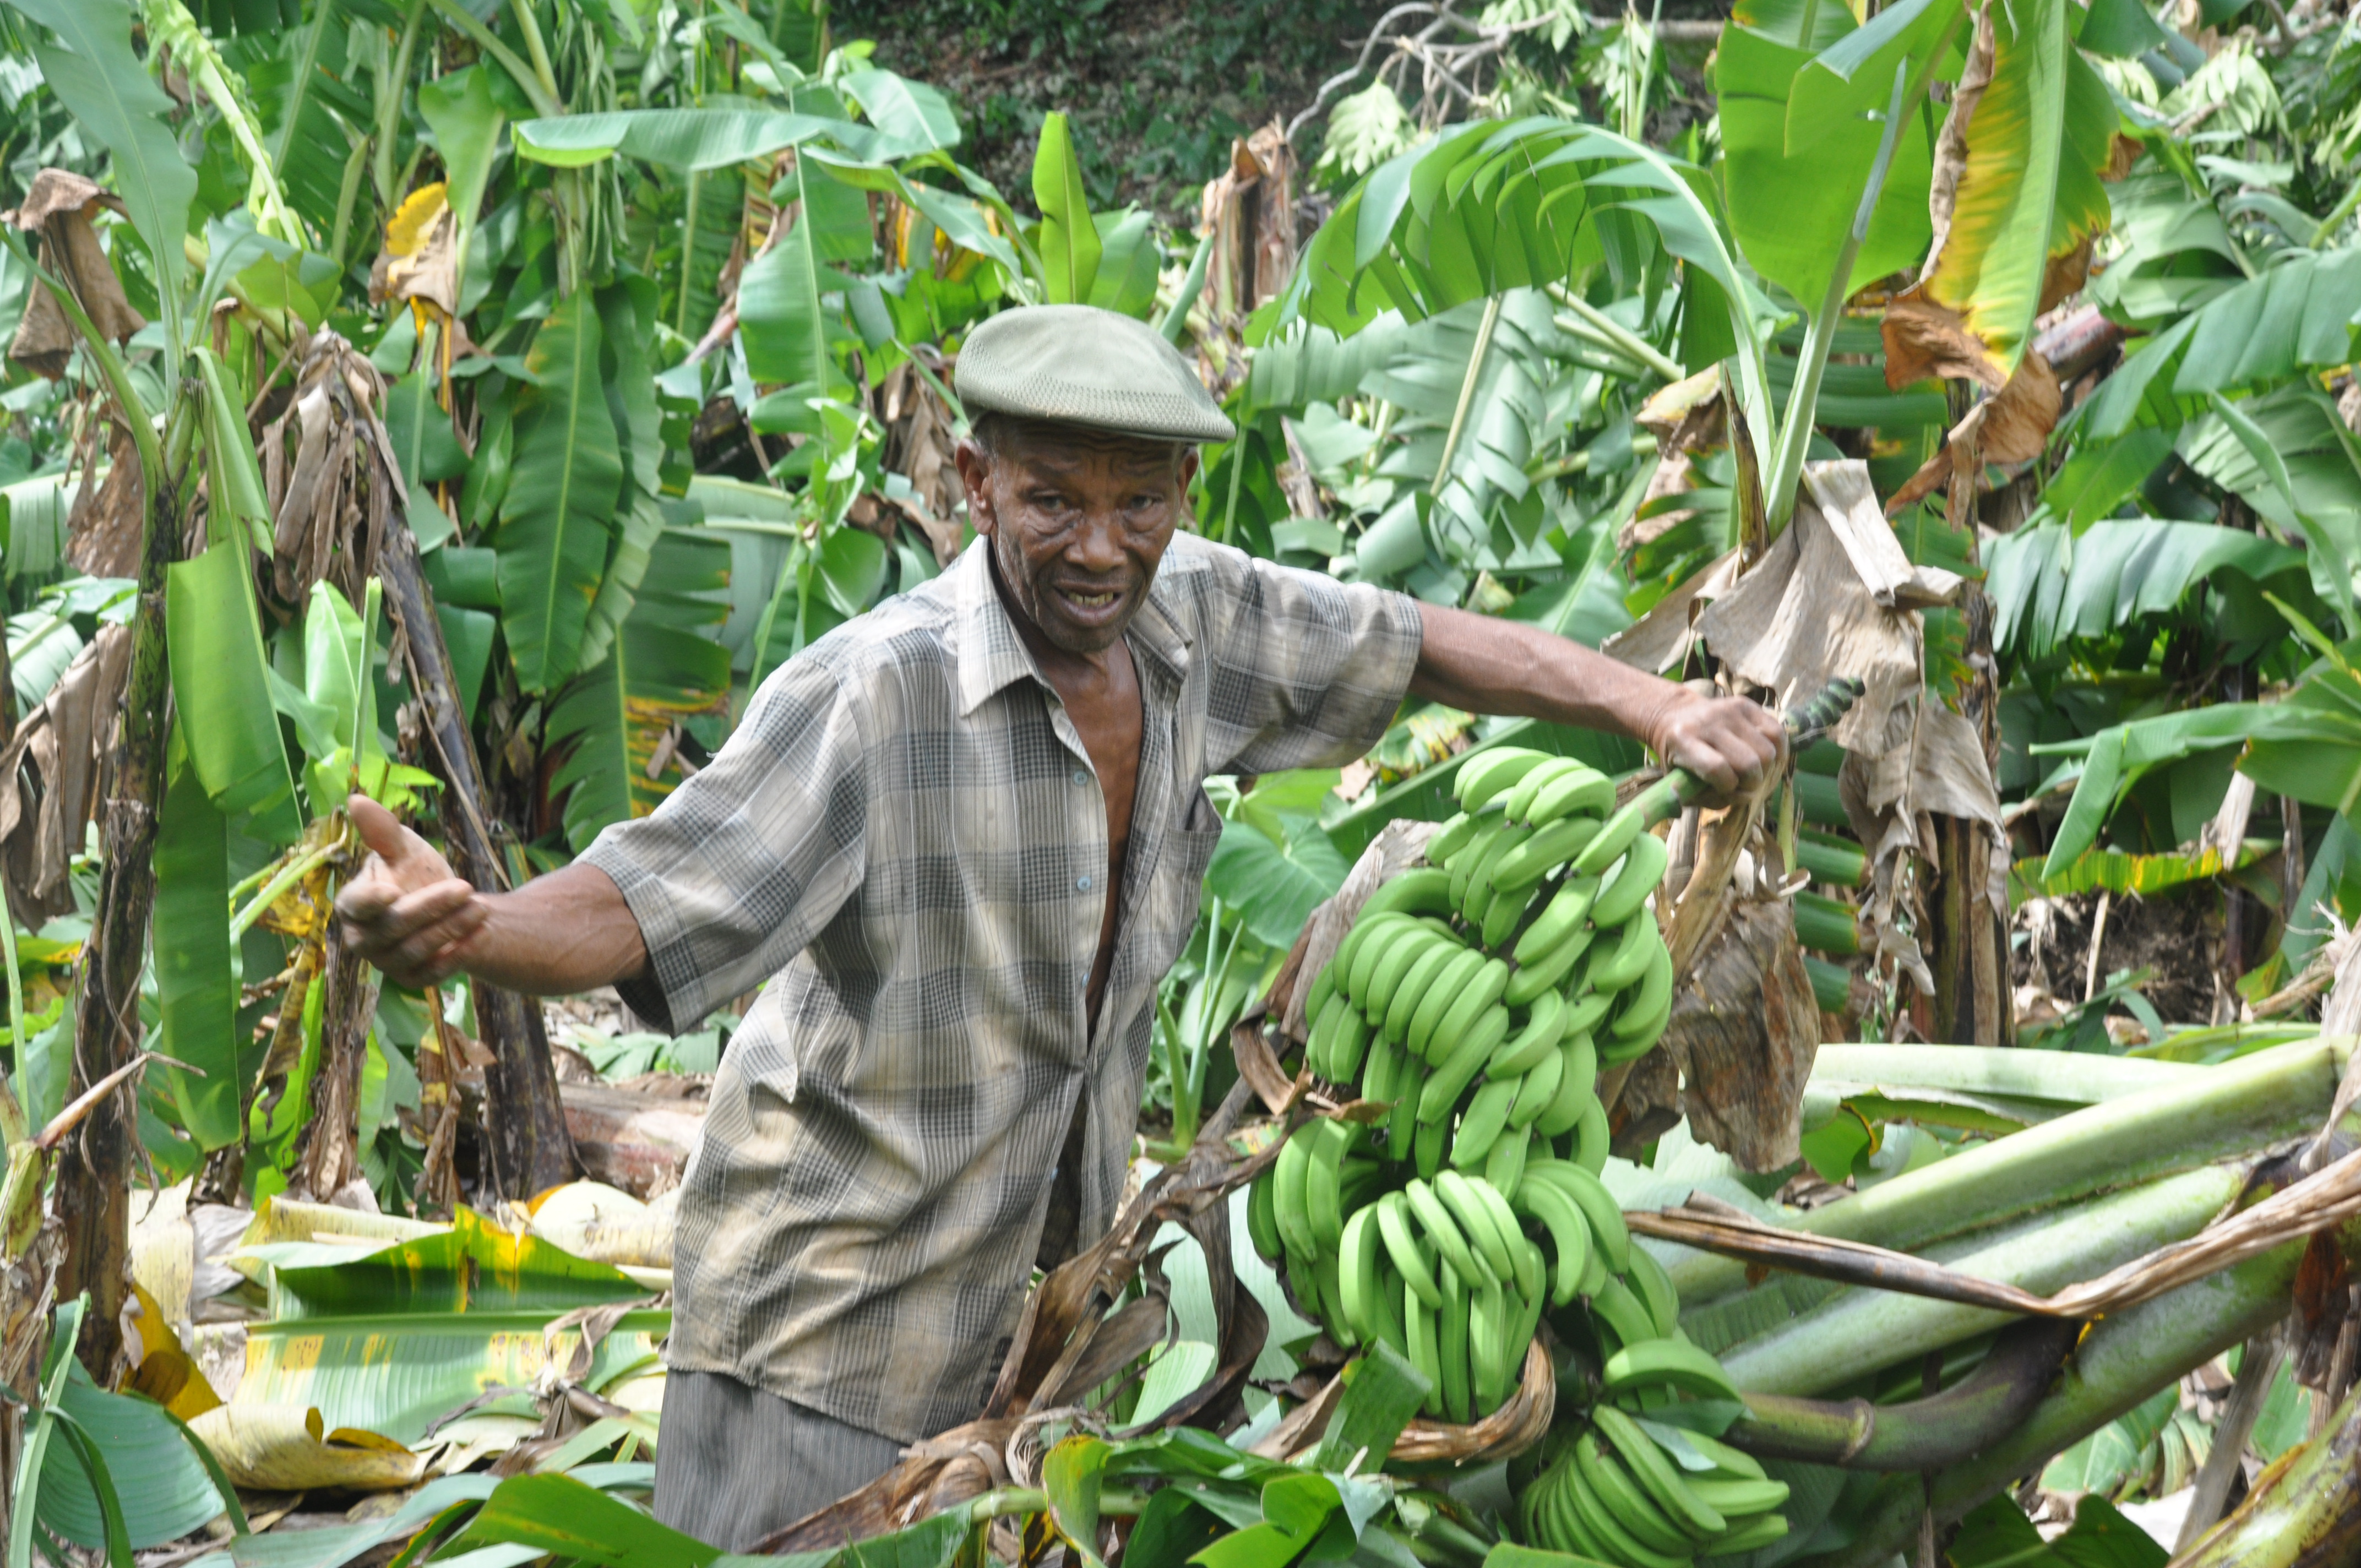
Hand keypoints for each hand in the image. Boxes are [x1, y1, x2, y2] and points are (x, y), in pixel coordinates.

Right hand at [335, 795, 488, 987]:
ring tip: (482, 907)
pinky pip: (434, 973)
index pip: (356, 905)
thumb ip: (382, 831)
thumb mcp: (404, 848)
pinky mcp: (412, 979)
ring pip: (416, 950)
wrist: (444, 905)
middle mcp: (362, 938)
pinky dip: (459, 955)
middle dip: (432, 907)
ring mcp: (386, 962)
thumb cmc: (414, 871)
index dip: (371, 901)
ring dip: (451, 929)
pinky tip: (482, 934)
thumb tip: (356, 799)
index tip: (394, 891)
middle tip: (467, 886)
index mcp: (352, 905)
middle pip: (394, 927)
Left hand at [1645, 685, 1786, 803]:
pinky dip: (1777, 752)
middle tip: (1742, 785)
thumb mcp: (1680, 783)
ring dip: (1765, 771)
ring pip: (1767, 751)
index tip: (1724, 790)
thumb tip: (1744, 796)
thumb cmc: (1677, 757)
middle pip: (1749, 763)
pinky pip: (1777, 733)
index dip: (1728, 788)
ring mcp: (1727, 710)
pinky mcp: (1745, 704)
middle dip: (1751, 783)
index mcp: (1682, 740)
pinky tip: (1765, 760)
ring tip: (1752, 773)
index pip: (1717, 769)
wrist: (1674, 715)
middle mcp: (1706, 722)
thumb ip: (1710, 798)